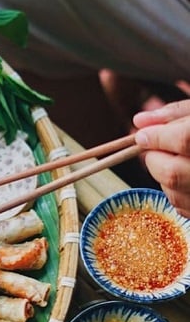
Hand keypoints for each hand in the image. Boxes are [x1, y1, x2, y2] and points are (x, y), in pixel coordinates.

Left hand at [134, 100, 189, 217]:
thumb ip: (175, 114)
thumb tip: (137, 121)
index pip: (183, 139)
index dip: (157, 137)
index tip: (141, 136)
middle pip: (171, 172)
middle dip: (154, 160)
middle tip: (158, 149)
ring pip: (172, 192)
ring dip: (164, 176)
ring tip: (180, 160)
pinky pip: (181, 207)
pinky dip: (175, 191)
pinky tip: (188, 177)